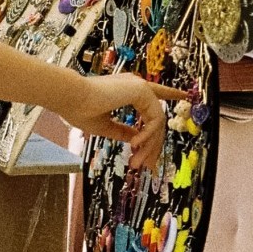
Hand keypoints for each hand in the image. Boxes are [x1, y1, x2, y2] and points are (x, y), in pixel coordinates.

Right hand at [57, 73, 186, 171]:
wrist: (69, 98)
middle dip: (153, 144)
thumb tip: (137, 140)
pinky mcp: (141, 91)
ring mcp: (140, 87)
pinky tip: (134, 146)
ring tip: (136, 162)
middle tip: (147, 165)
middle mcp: (136, 86)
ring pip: (157, 123)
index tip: (183, 94)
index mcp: (126, 90)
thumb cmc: (79, 109)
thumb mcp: (104, 125)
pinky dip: (147, 136)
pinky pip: (154, 120)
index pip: (154, 92)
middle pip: (156, 118)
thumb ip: (122, 131)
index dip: (170, 93)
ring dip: (148, 146)